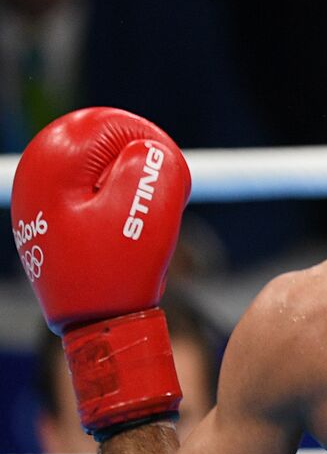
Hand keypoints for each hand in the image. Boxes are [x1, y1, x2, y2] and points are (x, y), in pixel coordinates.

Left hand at [10, 107, 190, 438]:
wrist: (95, 326)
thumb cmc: (120, 270)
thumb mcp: (149, 210)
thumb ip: (155, 165)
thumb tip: (148, 149)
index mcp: (52, 172)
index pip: (102, 127)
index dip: (142, 137)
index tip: (164, 161)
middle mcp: (34, 186)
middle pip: (92, 149)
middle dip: (130, 162)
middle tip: (156, 188)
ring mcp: (37, 210)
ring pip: (89, 175)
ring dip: (121, 185)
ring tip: (140, 214)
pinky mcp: (47, 229)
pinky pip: (82, 199)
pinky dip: (108, 204)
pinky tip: (122, 229)